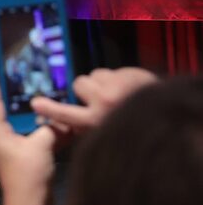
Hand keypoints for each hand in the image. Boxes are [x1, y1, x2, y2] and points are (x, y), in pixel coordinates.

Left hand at [0, 61, 55, 204]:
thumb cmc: (28, 175)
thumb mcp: (41, 146)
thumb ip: (50, 128)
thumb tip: (60, 119)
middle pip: (4, 108)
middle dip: (11, 91)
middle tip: (16, 71)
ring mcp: (10, 147)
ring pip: (19, 121)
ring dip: (29, 110)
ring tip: (37, 91)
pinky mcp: (21, 155)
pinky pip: (30, 134)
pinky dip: (40, 126)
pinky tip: (53, 119)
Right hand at [31, 67, 157, 133]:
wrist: (169, 117)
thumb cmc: (135, 131)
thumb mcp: (105, 134)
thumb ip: (85, 126)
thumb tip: (63, 118)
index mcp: (95, 121)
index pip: (64, 113)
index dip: (48, 108)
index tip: (35, 102)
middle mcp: (103, 102)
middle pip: (79, 83)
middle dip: (86, 88)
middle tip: (97, 97)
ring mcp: (118, 86)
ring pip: (95, 74)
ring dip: (102, 82)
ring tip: (116, 92)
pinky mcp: (130, 74)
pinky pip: (114, 70)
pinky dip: (119, 78)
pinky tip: (130, 88)